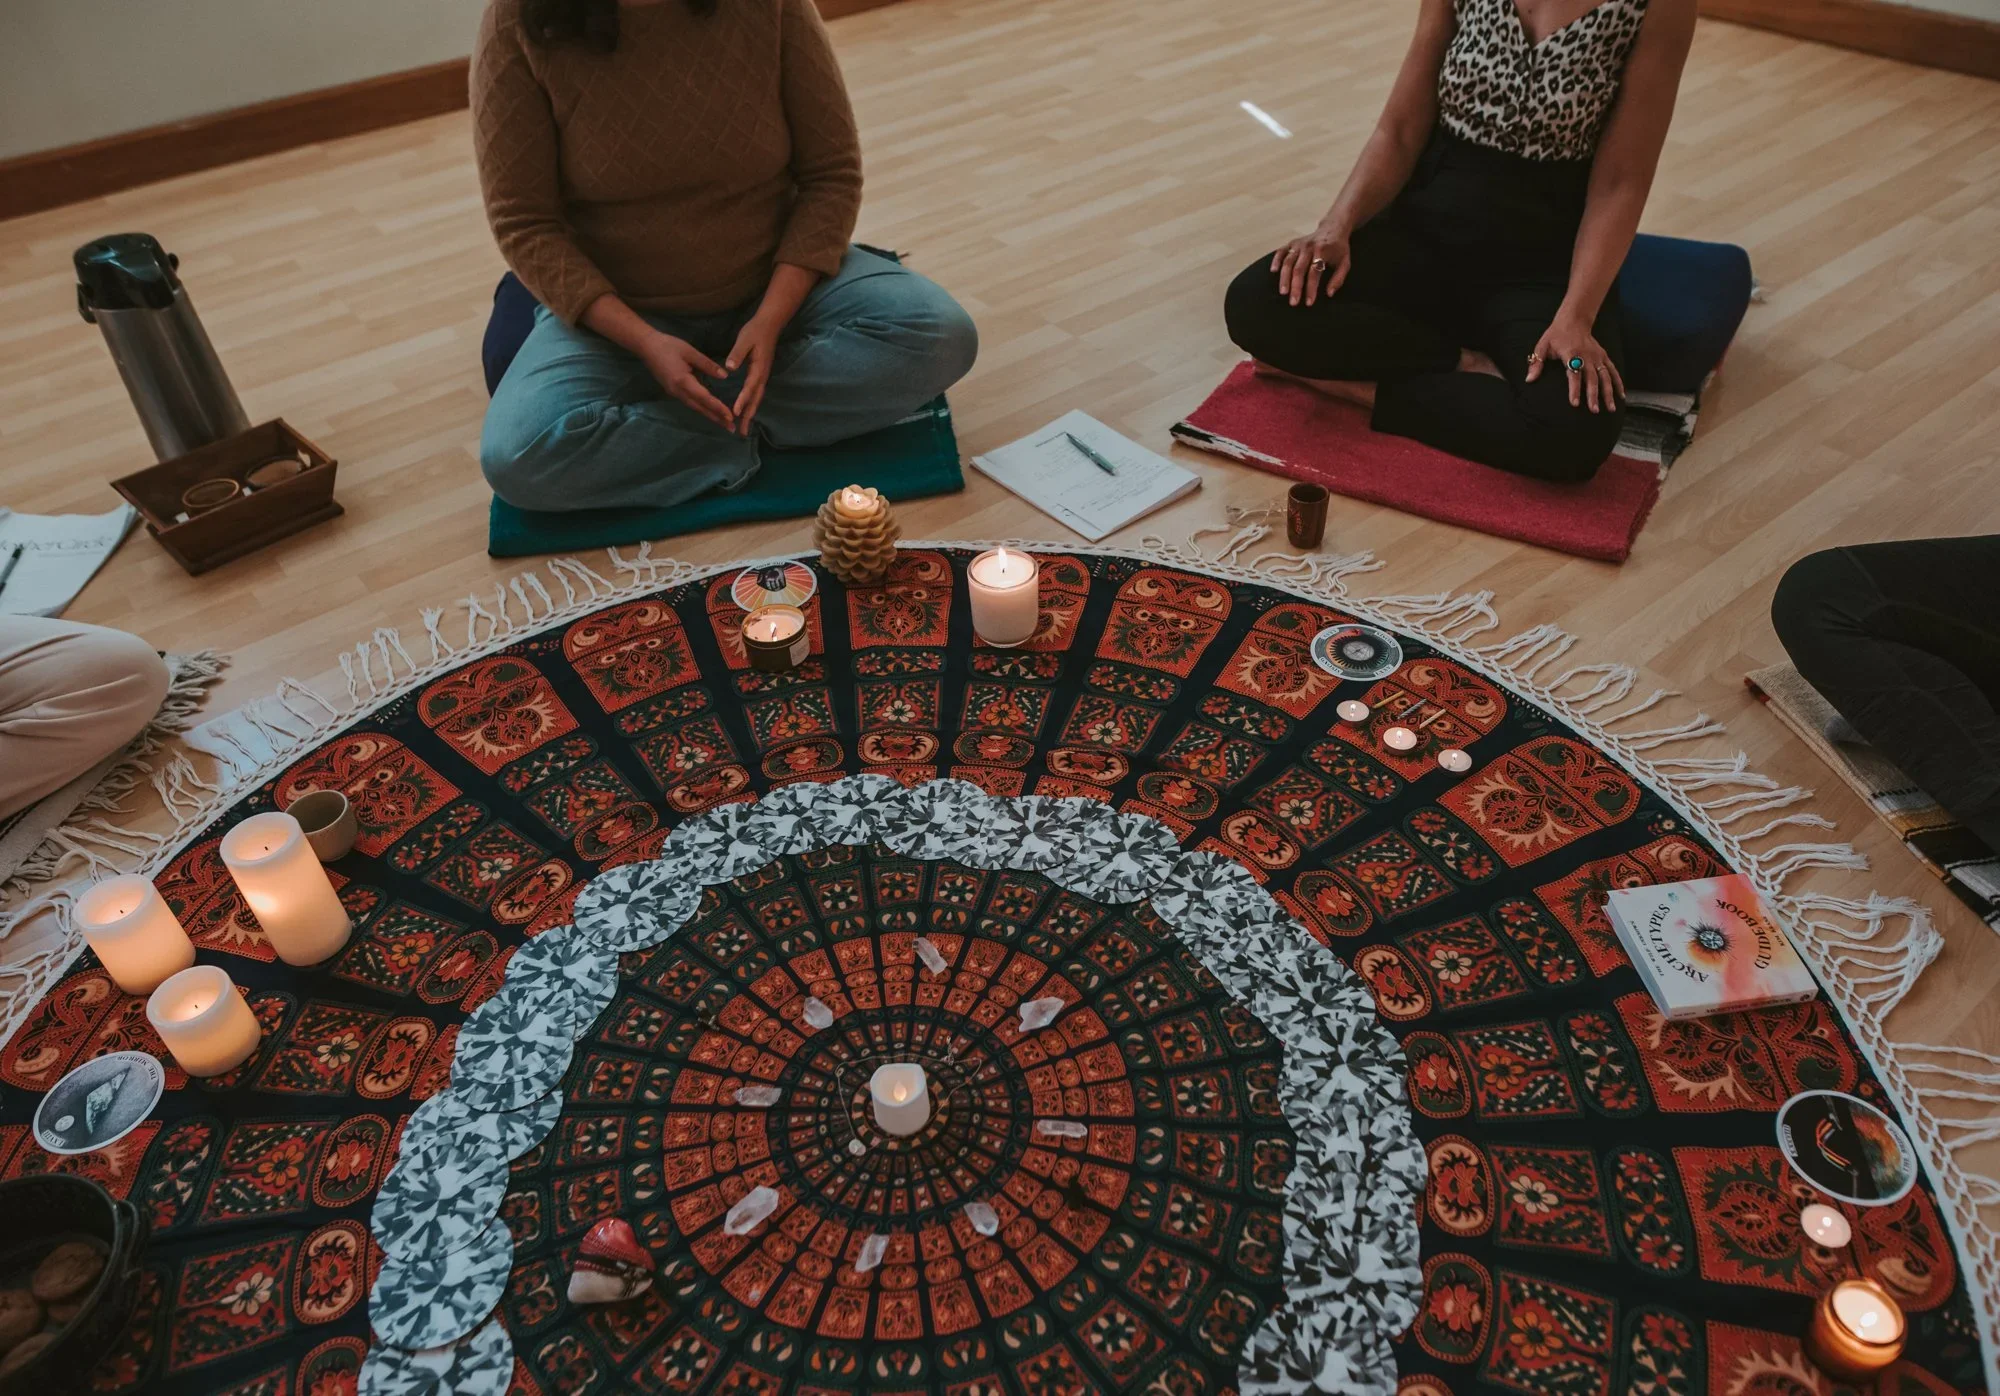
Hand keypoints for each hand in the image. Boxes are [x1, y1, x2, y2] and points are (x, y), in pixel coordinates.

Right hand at [637, 331, 734, 431]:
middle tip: (732, 428)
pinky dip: (701, 408)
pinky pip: (690, 403)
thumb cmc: (668, 346)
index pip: (704, 398)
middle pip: (700, 408)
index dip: (718, 408)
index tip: (730, 417)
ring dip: (710, 415)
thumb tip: (724, 376)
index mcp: (683, 381)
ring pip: (695, 407)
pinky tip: (710, 411)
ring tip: (724, 423)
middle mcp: (678, 391)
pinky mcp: (672, 391)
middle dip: (716, 418)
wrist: (646, 346)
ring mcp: (674, 393)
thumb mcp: (690, 351)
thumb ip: (707, 365)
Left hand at [725, 314, 782, 437]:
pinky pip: (756, 394)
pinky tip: (746, 411)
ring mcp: (762, 376)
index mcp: (758, 368)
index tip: (735, 412)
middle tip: (742, 432)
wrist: (769, 325)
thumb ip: (737, 354)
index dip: (742, 400)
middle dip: (748, 416)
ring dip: (750, 414)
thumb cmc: (755, 332)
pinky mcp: (760, 375)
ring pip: (757, 399)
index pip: (749, 387)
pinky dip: (751, 405)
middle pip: (756, 400)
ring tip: (744, 427)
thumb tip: (729, 368)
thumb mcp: (744, 340)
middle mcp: (762, 376)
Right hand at [1272, 224, 1351, 306]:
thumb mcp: (1345, 263)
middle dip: (1295, 287)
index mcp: (1323, 251)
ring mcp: (1299, 244)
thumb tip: (1329, 293)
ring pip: (1288, 262)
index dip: (1311, 289)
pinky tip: (1273, 271)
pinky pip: (1281, 251)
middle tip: (1293, 302)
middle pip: (1299, 269)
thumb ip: (1338, 279)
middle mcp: (1309, 247)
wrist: (1333, 228)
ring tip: (1283, 292)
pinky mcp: (1292, 243)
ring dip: (1284, 278)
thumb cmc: (1339, 249)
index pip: (1314, 273)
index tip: (1309, 302)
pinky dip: (1276, 261)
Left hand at [1525, 315, 1623, 412]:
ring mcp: (1597, 356)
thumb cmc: (1556, 335)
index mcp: (1571, 353)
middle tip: (1594, 410)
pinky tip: (1621, 395)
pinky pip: (1612, 371)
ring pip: (1605, 376)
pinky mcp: (1603, 356)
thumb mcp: (1542, 346)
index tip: (1575, 403)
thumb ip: (1536, 363)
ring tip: (1610, 408)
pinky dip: (1618, 383)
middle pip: (1592, 378)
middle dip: (1593, 395)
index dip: (1575, 389)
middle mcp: (1587, 356)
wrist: (1574, 320)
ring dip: (1608, 392)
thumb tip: (1529, 380)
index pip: (1574, 374)